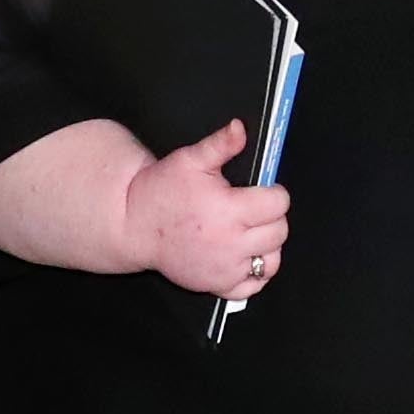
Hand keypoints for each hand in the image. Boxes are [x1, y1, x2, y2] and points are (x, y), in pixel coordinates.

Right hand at [120, 118, 290, 300]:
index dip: (274, 193)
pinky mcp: (217, 285)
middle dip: (272, 217)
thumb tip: (240, 128)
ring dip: (268, 245)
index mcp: (229, 210)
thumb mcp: (190, 159)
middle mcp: (231, 243)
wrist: (134, 224)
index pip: (278, 203)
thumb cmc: (162, 190)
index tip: (262, 190)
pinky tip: (246, 256)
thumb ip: (220, 145)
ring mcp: (225, 268)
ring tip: (252, 232)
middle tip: (254, 209)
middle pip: (279, 231)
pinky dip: (256, 273)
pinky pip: (254, 286)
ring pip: (272, 261)